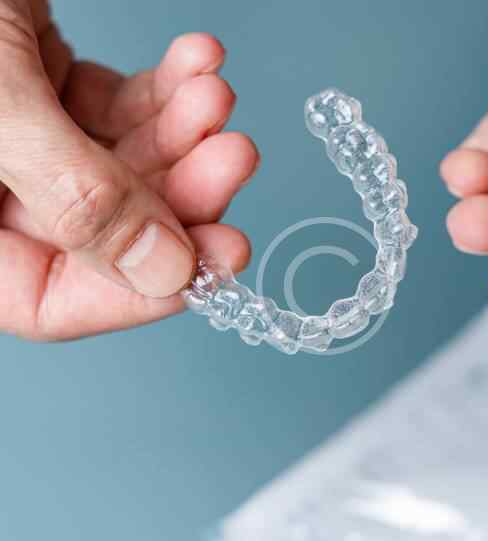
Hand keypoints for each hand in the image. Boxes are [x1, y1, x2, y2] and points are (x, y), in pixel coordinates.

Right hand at [0, 1, 258, 339]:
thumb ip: (77, 197)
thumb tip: (164, 272)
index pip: (54, 300)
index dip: (142, 291)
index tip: (218, 258)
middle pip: (110, 233)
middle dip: (183, 194)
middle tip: (234, 157)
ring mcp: (22, 145)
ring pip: (126, 169)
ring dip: (185, 134)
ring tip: (214, 92)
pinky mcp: (46, 93)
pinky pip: (120, 111)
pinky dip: (165, 91)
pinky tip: (197, 61)